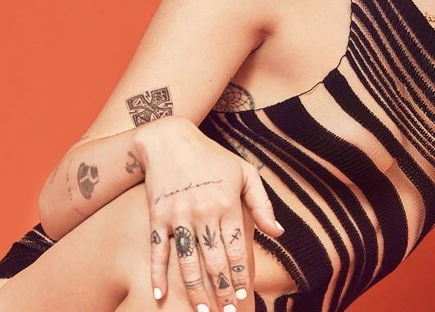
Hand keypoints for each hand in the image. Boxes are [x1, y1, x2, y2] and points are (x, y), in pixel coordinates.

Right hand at [132, 117, 283, 310]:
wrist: (169, 139)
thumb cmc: (212, 157)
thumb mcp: (244, 173)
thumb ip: (262, 204)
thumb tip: (278, 233)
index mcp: (227, 204)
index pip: (237, 249)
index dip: (241, 276)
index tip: (244, 297)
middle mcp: (203, 212)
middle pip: (214, 261)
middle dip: (222, 291)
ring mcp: (178, 216)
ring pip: (187, 261)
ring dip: (195, 289)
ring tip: (202, 310)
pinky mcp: (157, 217)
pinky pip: (158, 250)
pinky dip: (156, 273)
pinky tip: (159, 295)